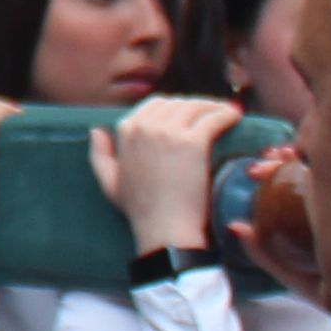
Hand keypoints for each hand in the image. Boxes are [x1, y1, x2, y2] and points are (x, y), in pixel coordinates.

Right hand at [90, 94, 243, 255]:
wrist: (164, 228)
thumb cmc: (140, 210)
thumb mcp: (110, 183)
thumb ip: (101, 156)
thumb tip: (97, 130)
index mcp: (127, 131)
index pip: (154, 105)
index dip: (174, 107)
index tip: (189, 115)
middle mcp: (146, 126)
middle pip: (177, 103)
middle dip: (195, 105)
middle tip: (210, 113)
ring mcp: (170, 132)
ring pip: (196, 106)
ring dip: (212, 106)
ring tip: (226, 112)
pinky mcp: (193, 142)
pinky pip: (213, 119)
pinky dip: (226, 114)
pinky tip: (234, 116)